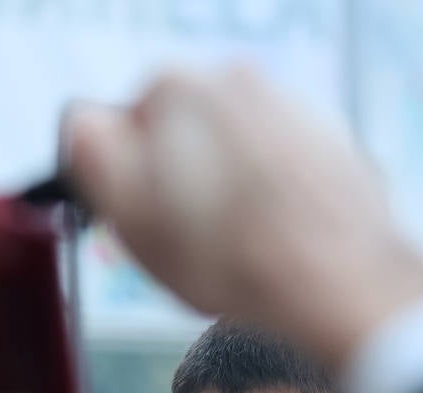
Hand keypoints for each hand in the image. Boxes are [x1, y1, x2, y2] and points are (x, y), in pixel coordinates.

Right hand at [64, 67, 422, 369]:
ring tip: (233, 252)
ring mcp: (293, 111)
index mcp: (178, 89)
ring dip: (226, 195)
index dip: (125, 182)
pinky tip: (271, 247)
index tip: (139, 221)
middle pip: (184, 137)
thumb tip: (84, 126)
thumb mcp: (126, 212)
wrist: (338, 281)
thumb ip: (89, 152)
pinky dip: (272, 204)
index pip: (125, 127)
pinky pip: (282, 176)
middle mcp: (240, 82)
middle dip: (179, 184)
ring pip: (234, 157)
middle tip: (185, 245)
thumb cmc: (228, 256)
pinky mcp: (333, 148)